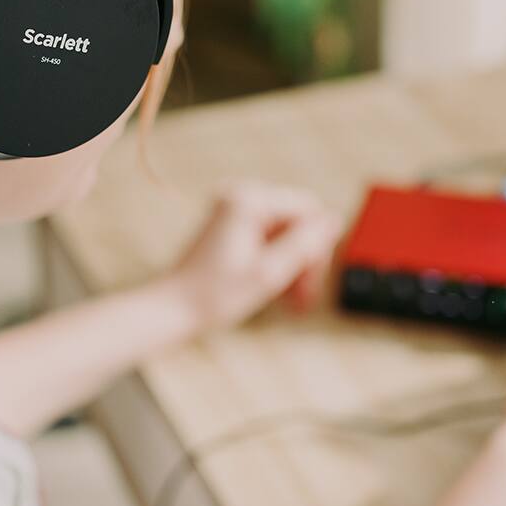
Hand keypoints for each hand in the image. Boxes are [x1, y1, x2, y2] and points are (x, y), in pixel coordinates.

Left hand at [162, 179, 344, 333]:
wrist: (171, 309)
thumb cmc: (213, 295)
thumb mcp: (269, 273)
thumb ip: (304, 244)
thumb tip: (335, 220)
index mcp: (248, 200)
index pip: (308, 211)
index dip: (316, 248)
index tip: (308, 285)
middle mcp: (240, 196)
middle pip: (297, 221)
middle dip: (303, 260)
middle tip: (300, 301)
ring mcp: (232, 210)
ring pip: (285, 233)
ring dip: (292, 265)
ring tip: (289, 302)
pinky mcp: (229, 226)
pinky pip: (267, 238)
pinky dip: (275, 262)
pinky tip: (273, 290)